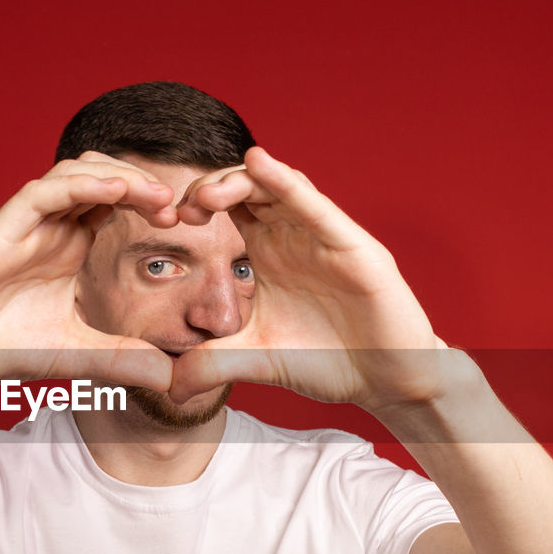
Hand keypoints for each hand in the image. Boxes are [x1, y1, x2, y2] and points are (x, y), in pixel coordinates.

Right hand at [0, 153, 179, 390]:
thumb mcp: (75, 355)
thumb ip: (120, 360)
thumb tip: (170, 378)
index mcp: (69, 245)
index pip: (118, 205)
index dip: (152, 204)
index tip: (185, 223)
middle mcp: (51, 226)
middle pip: (104, 178)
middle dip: (144, 184)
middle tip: (178, 207)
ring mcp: (26, 223)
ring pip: (77, 172)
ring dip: (120, 177)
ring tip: (156, 195)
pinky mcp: (1, 228)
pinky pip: (45, 192)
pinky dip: (81, 184)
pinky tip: (115, 189)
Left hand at [169, 147, 451, 413]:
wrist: (385, 380)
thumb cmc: (327, 360)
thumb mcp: (256, 361)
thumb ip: (213, 365)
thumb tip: (169, 389)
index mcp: (268, 250)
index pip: (228, 206)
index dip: (196, 203)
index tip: (167, 223)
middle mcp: (294, 234)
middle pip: (248, 187)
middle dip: (211, 188)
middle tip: (182, 209)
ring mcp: (324, 235)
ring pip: (279, 186)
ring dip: (241, 181)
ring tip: (208, 192)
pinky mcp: (354, 246)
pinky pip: (317, 206)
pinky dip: (287, 183)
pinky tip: (260, 165)